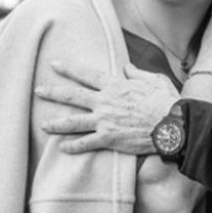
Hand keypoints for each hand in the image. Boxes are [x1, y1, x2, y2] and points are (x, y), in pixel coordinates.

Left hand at [36, 61, 178, 154]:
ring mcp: (105, 121)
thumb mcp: (154, 79)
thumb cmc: (166, 100)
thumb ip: (137, 73)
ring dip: (56, 123)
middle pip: (72, 96)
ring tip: (43, 124)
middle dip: (53, 92)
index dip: (69, 69)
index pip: (87, 75)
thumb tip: (127, 67)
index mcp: (115, 85)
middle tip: (38, 90)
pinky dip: (73, 146)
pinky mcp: (109, 139)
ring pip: (73, 121)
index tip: (54, 64)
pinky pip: (86, 143)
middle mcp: (105, 102)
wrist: (172, 124)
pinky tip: (62, 148)